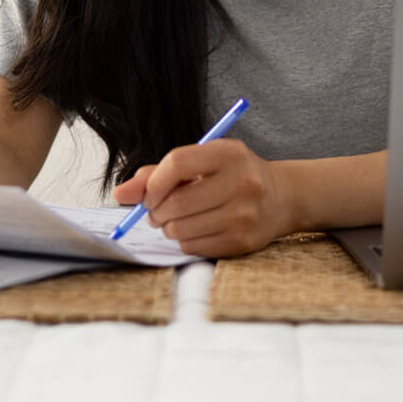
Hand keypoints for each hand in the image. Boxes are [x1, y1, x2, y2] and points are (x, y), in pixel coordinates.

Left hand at [111, 138, 296, 257]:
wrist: (281, 197)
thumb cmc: (231, 175)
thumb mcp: (201, 162)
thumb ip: (158, 173)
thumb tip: (120, 194)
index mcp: (229, 153)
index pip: (177, 163)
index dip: (153, 183)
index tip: (147, 195)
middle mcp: (241, 182)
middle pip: (176, 203)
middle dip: (156, 211)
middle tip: (158, 211)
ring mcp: (244, 215)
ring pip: (180, 230)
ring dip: (169, 228)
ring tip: (177, 220)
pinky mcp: (243, 242)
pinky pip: (193, 248)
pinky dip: (185, 241)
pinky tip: (195, 230)